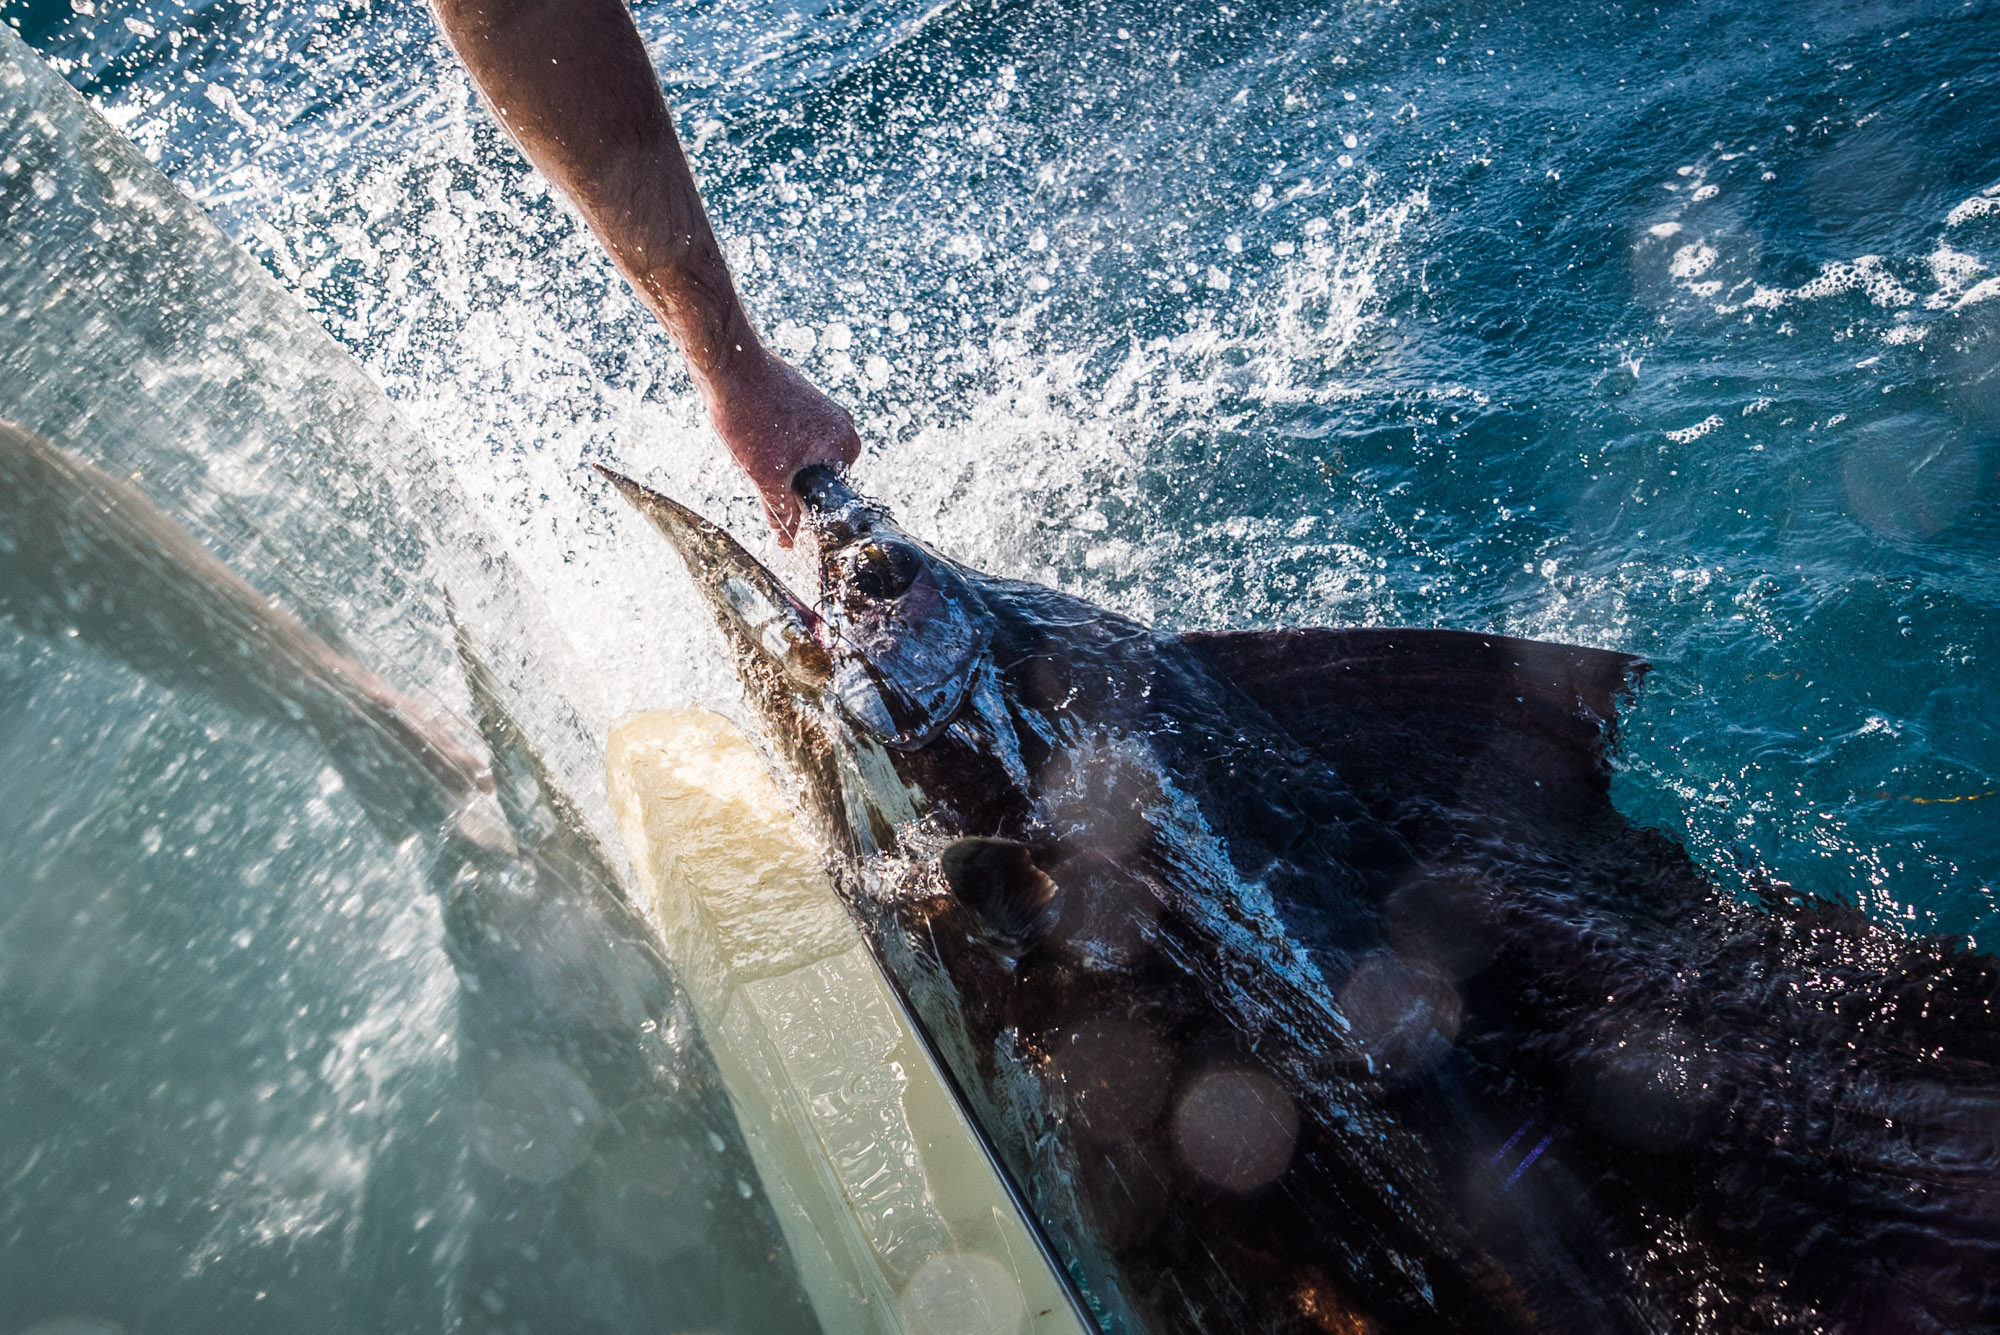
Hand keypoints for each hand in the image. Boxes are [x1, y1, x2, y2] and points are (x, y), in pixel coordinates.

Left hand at [704, 349, 861, 544]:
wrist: (728, 363)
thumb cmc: (751, 415)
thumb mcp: (766, 477)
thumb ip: (781, 513)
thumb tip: (789, 543)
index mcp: (847, 446)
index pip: (829, 495)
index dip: (800, 502)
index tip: (775, 490)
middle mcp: (843, 425)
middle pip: (812, 476)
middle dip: (783, 478)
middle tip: (759, 462)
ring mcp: (824, 410)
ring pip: (796, 456)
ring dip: (772, 460)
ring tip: (752, 441)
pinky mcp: (802, 400)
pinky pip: (789, 436)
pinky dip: (768, 441)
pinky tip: (749, 429)